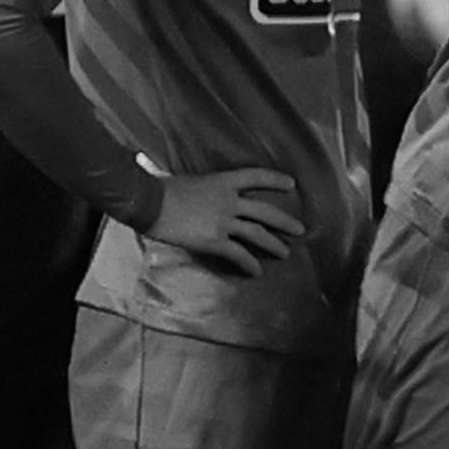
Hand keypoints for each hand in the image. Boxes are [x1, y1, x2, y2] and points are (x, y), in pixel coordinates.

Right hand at [144, 168, 303, 276]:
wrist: (149, 202)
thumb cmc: (159, 188)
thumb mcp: (185, 181)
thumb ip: (198, 188)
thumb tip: (192, 191)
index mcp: (221, 182)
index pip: (255, 177)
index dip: (274, 179)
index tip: (291, 184)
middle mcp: (229, 201)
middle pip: (264, 211)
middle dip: (284, 221)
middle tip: (299, 229)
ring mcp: (224, 221)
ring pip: (257, 234)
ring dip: (274, 244)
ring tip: (285, 253)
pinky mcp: (215, 240)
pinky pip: (238, 254)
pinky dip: (249, 264)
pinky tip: (256, 272)